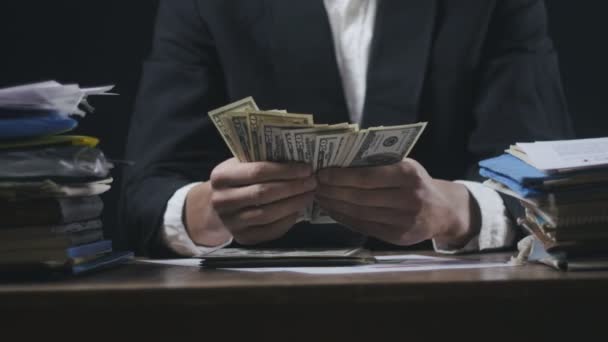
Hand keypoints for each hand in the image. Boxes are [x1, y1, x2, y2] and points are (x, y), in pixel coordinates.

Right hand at [193, 158, 315, 244]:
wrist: (219, 206)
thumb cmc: (237, 180)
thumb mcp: (241, 165)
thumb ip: (262, 161)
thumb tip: (297, 159)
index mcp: (221, 177)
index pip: (258, 171)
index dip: (285, 170)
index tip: (306, 169)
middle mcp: (222, 200)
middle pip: (264, 194)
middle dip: (293, 187)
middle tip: (312, 182)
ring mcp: (231, 222)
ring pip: (268, 214)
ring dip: (294, 204)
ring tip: (309, 195)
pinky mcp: (242, 237)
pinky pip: (270, 231)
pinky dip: (288, 221)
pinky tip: (298, 210)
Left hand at [315, 159, 479, 246]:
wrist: (442, 211)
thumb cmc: (416, 182)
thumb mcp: (405, 165)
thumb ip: (379, 163)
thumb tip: (340, 161)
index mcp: (408, 175)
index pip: (367, 177)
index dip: (341, 176)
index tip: (322, 173)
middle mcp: (407, 198)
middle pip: (360, 197)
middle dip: (333, 191)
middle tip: (315, 185)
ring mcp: (403, 220)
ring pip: (359, 213)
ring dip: (334, 205)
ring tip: (320, 196)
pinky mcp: (397, 236)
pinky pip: (363, 226)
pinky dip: (344, 218)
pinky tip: (332, 210)